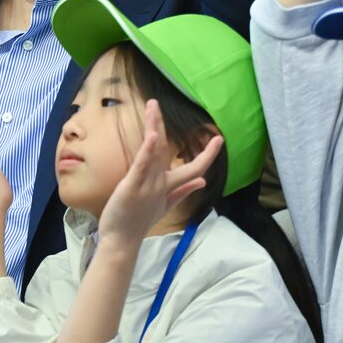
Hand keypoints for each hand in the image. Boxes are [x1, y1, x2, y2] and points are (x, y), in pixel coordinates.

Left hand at [96, 100, 221, 249]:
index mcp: (169, 186)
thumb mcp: (165, 205)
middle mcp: (160, 183)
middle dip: (164, 124)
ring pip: (154, 152)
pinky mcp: (133, 185)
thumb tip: (203, 180)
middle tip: (157, 100)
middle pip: (168, 151)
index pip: (194, 168)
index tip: (219, 138)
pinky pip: (142, 165)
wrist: (123, 241)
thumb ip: (184, 191)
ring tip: (152, 106)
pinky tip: (153, 136)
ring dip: (154, 128)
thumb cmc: (140, 221)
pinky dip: (148, 150)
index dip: (208, 154)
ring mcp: (148, 184)